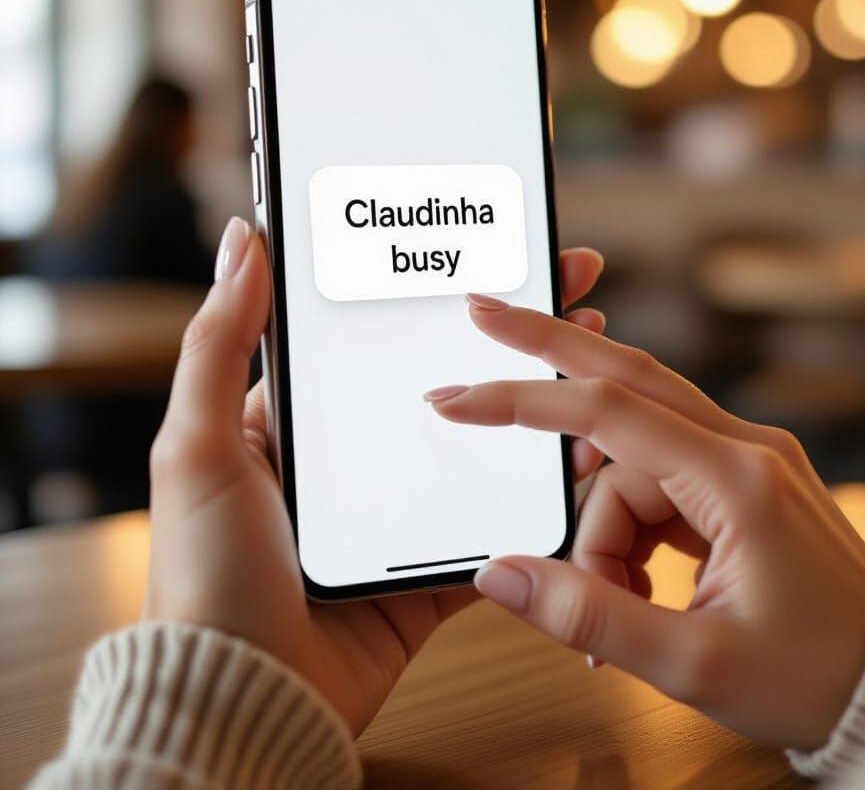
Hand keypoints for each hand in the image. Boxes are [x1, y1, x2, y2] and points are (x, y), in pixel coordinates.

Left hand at [144, 216, 606, 736]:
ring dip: (538, 399)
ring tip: (590, 353)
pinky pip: (496, 519)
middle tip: (565, 281)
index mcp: (306, 420)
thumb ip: (219, 343)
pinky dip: (539, 491)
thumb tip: (241, 240)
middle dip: (508, 330)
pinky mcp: (432, 568)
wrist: (244, 699)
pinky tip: (581, 450)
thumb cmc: (205, 574)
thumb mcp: (198, 447)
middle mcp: (361, 459)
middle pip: (447, 376)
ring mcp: (401, 513)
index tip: (487, 249)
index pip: (383, 334)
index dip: (436, 290)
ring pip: (484, 443)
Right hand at [427, 298, 864, 750]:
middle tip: (482, 314)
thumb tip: (499, 574)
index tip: (458, 400)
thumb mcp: (693, 663)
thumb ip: (588, 612)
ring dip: (601, 521)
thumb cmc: (815, 676)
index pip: (607, 413)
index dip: (524, 400)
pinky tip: (637, 582)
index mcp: (738, 479)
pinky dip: (629, 526)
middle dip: (549, 346)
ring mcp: (746, 459)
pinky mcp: (742, 481)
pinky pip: (659, 480)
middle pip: (625, 374)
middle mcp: (744, 448)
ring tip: (615, 601)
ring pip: (632, 455)